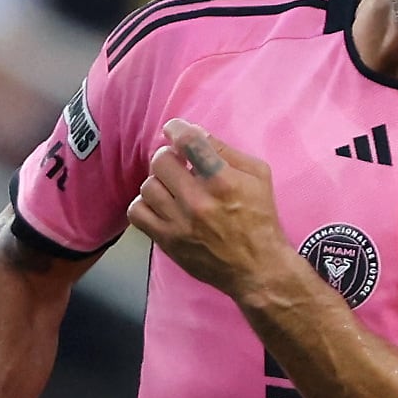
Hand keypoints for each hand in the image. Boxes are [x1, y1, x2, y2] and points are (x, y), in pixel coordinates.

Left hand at [125, 119, 287, 299]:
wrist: (257, 268)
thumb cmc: (260, 220)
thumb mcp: (258, 177)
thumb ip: (227, 152)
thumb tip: (197, 133)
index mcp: (222, 180)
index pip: (187, 141)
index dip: (176, 129)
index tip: (174, 130)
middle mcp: (197, 200)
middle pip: (161, 160)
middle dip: (169, 158)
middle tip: (179, 166)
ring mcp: (179, 223)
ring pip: (148, 186)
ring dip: (159, 183)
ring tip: (173, 189)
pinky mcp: (168, 241)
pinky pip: (137, 212)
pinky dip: (145, 205)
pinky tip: (161, 206)